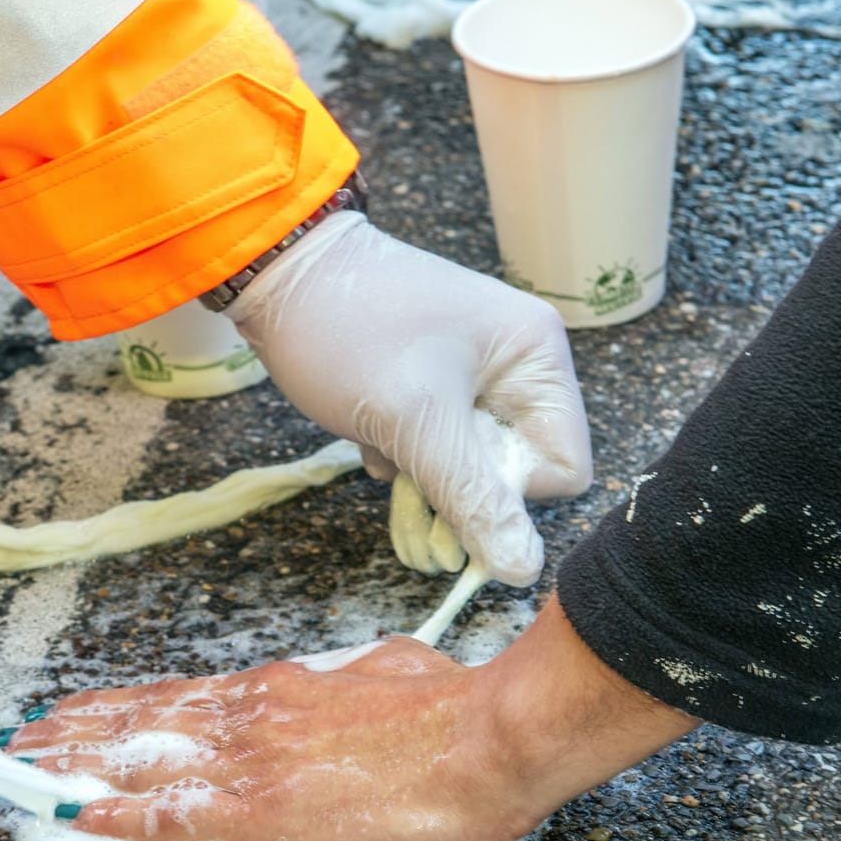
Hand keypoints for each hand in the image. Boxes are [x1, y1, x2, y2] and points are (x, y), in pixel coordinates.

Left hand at [7, 596, 698, 840]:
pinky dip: (114, 811)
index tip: (87, 711)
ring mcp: (250, 763)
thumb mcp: (390, 670)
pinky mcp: (261, 811)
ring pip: (140, 759)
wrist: (482, 742)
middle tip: (27, 738)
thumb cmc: (451, 708)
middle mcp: (251, 718)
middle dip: (82, 733)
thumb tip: (354, 681)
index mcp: (282, 690)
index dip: (128, 707)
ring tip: (26, 769)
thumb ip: (353, 680)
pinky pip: (168, 812)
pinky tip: (74, 812)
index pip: (184, 698)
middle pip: (146, 722)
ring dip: (76, 765)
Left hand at [229, 213, 592, 586]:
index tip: (452, 478)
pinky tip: (369, 428)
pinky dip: (402, 451)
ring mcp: (475, 373)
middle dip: (458, 483)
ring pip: (472, 466)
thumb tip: (521, 568)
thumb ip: (472, 497)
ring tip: (381, 437)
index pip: (563, 466)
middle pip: (517, 469)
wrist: (278, 272)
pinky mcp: (434, 384)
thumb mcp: (414, 420)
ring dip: (423, 470)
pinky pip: (437, 448)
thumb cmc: (350, 331)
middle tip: (406, 462)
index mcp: (537, 356)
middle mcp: (518, 363)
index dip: (510, 489)